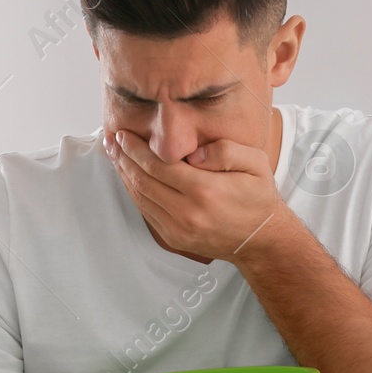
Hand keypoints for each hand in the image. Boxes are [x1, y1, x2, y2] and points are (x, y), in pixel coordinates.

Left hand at [102, 128, 295, 261]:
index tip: (123, 134)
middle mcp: (187, 212)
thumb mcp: (255, 163)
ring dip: (124, 174)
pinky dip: (134, 192)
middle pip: (143, 180)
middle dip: (123, 158)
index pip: (158, 164)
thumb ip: (225, 150)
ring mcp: (178, 229)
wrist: (261, 238)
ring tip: (114, 154)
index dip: (136, 148)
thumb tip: (193, 153)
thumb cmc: (258, 196)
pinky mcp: (173, 238)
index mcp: (205, 190)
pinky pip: (146, 211)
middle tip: (110, 140)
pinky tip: (129, 176)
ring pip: (140, 197)